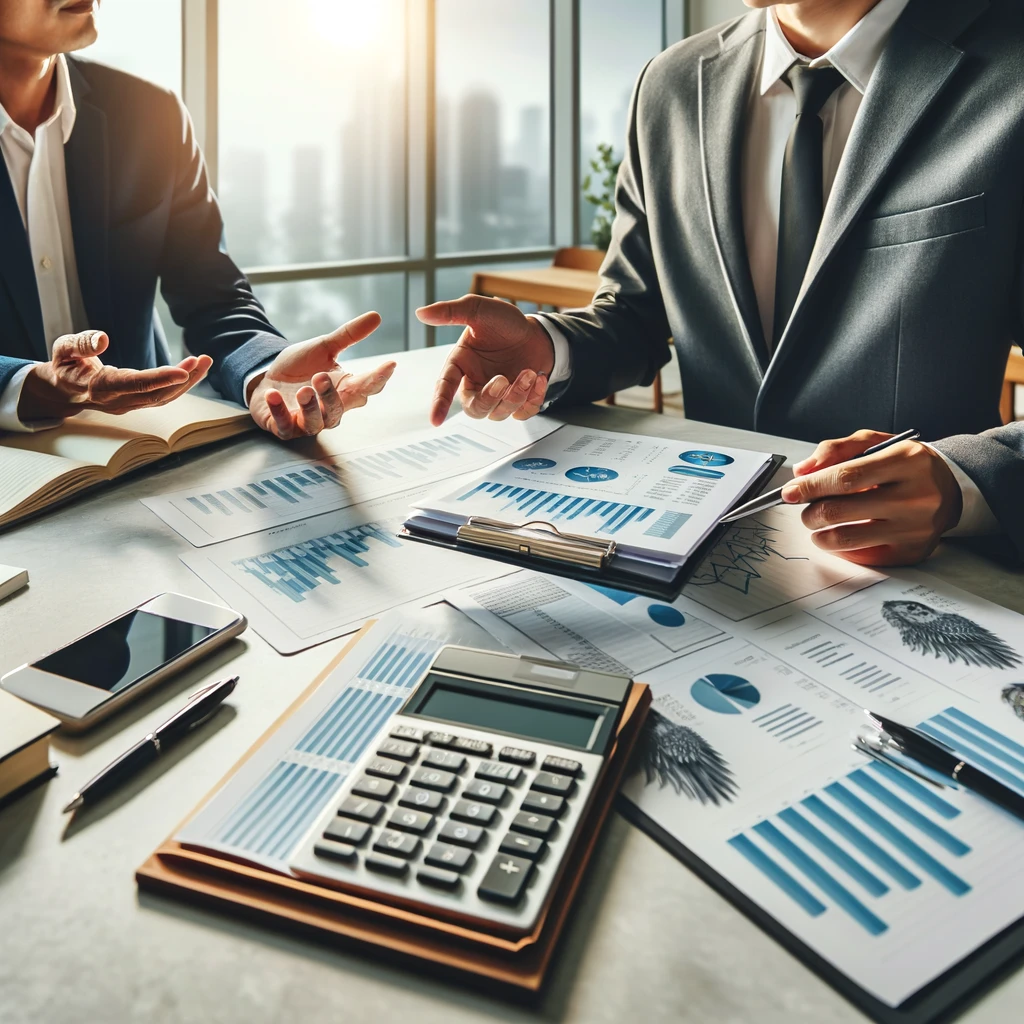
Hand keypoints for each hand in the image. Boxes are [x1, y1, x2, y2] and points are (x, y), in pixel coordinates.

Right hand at [18, 330, 210, 421]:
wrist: (62, 389)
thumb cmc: (65, 365)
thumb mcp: (64, 349)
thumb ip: (81, 343)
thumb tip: (103, 338)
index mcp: (97, 387)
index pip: (133, 385)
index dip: (158, 380)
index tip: (182, 372)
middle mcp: (117, 400)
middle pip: (155, 395)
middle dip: (183, 379)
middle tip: (203, 359)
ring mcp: (128, 405)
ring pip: (163, 398)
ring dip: (187, 382)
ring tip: (204, 362)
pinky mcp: (136, 402)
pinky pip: (162, 397)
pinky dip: (180, 385)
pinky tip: (194, 370)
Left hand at [248, 312, 395, 439]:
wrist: (268, 378)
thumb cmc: (301, 368)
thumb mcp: (324, 348)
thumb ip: (349, 335)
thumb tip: (376, 316)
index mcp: (345, 390)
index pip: (368, 387)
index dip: (379, 378)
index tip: (390, 364)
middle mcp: (330, 410)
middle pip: (338, 410)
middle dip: (330, 396)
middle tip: (321, 376)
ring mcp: (307, 422)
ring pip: (315, 423)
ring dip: (310, 407)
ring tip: (303, 390)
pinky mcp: (284, 427)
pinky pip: (284, 425)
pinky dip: (279, 411)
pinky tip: (273, 395)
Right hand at [415, 294, 552, 424]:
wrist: (537, 332)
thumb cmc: (505, 324)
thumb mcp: (478, 309)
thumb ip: (450, 312)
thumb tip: (421, 313)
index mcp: (461, 365)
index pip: (445, 387)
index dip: (439, 404)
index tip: (436, 420)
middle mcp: (477, 383)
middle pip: (475, 409)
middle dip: (490, 398)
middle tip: (504, 379)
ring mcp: (498, 396)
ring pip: (499, 412)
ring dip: (516, 395)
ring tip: (529, 371)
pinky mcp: (519, 401)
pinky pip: (523, 413)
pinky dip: (533, 399)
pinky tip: (538, 378)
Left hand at [781, 429, 962, 565]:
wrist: (951, 488)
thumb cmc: (905, 465)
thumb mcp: (875, 443)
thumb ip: (836, 450)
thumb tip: (802, 472)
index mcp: (906, 461)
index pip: (845, 477)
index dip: (810, 487)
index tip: (789, 492)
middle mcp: (915, 496)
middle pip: (839, 510)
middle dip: (809, 512)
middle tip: (806, 509)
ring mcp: (915, 528)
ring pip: (845, 538)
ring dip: (819, 533)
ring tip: (819, 523)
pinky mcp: (912, 552)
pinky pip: (861, 556)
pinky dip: (840, 548)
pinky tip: (841, 534)